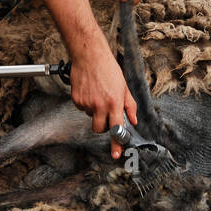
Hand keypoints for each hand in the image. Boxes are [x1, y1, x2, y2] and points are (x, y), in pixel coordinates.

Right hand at [68, 38, 137, 158]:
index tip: (116, 154)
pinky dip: (86, 103)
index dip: (116, 144)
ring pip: (90, 117)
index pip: (117, 128)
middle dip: (102, 126)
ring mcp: (87, 103)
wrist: (90, 56)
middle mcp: (100, 105)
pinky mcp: (76, 99)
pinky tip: (89, 91)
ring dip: (94, 111)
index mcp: (114, 102)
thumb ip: (130, 106)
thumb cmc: (108, 69)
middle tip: (105, 114)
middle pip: (99, 129)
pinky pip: (82, 108)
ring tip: (97, 93)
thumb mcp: (124, 87)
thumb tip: (134, 121)